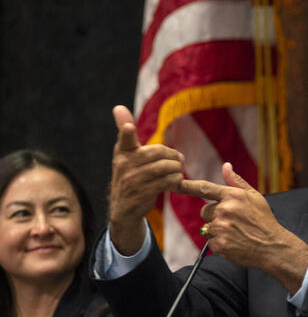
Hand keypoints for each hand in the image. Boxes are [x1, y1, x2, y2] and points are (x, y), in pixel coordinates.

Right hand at [108, 105, 184, 254]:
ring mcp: (133, 180)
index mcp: (122, 152)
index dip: (126, 132)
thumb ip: (127, 135)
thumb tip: (119, 107)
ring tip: (177, 171)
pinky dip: (176, 180)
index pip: (124, 139)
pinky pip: (167, 181)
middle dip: (173, 156)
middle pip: (158, 152)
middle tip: (179, 159)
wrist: (123, 209)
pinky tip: (175, 182)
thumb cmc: (130, 177)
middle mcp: (125, 165)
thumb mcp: (125, 156)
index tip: (128, 127)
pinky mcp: (143, 193)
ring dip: (177, 169)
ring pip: (165, 167)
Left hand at [178, 162, 307, 292]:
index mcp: (233, 196)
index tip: (174, 183)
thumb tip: (225, 166)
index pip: (204, 188)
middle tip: (233, 222)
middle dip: (214, 216)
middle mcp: (225, 210)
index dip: (187, 186)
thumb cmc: (264, 220)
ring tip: (236, 233)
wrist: (273, 246)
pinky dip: (220, 243)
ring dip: (217, 230)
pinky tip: (235, 242)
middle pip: (205, 211)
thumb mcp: (254, 197)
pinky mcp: (220, 244)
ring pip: (207, 227)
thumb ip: (236, 182)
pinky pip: (211, 242)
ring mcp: (222, 228)